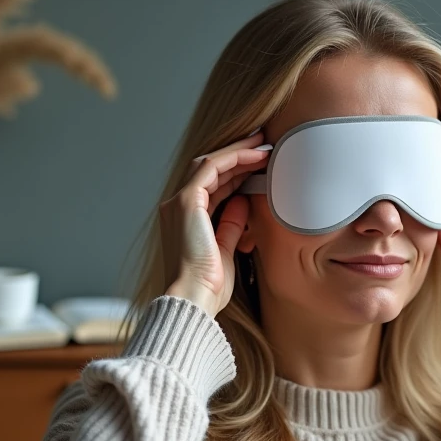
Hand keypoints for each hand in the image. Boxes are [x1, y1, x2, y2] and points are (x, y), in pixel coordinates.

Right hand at [161, 128, 271, 316]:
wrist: (194, 298)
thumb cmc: (208, 285)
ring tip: (262, 143)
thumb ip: (231, 224)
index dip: (236, 172)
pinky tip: (255, 155)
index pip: (212, 186)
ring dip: (237, 151)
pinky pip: (211, 168)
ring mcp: (179, 203)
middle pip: (209, 169)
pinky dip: (234, 158)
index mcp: (185, 221)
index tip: (259, 164)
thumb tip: (243, 201)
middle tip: (263, 143)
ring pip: (210, 163)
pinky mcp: (187, 202)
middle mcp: (177, 207)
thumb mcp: (226, 249)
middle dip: (237, 155)